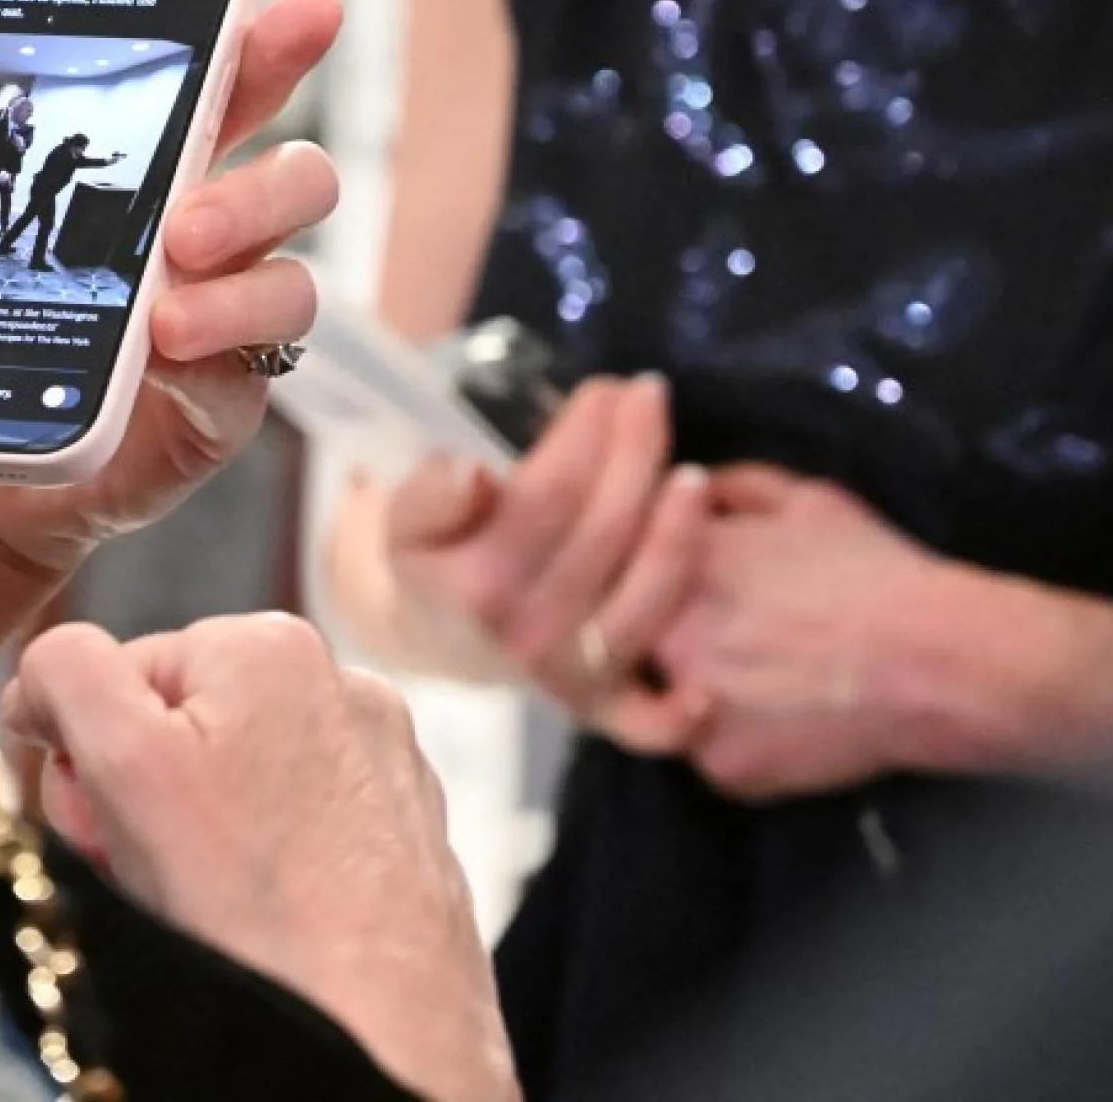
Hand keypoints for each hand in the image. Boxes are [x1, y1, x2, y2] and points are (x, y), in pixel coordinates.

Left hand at [0, 0, 343, 572]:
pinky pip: (260, 357)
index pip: (225, 93)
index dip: (266, 43)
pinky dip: (227, 338)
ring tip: (175, 258)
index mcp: (150, 180)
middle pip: (292, 168)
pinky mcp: (225, 398)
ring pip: (293, 266)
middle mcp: (207, 241)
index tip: (300, 4)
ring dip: (246, 248)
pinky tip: (168, 342)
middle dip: (277, 165)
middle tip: (191, 180)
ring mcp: (224, 318)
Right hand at [3, 617, 517, 1101]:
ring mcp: (387, 766)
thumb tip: (47, 667)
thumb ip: (68, 673)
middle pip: (177, 725)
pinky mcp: (408, 839)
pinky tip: (263, 926)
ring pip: (236, 783)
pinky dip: (264, 872)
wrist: (384, 1049)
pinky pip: (298, 834)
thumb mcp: (123, 763)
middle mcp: (345, 688)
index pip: (116, 672)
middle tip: (144, 873)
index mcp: (271, 644)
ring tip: (207, 908)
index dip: (83, 754)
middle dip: (137, 796)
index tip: (94, 824)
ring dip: (196, 839)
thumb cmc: (254, 914)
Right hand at [378, 376, 713, 753]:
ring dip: (678, 537)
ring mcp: (564, 677)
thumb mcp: (406, 517)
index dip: (586, 436)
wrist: (438, 631)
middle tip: (649, 396)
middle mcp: (523, 636)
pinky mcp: (597, 706)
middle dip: (636, 453)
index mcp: (475, 585)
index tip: (605, 388)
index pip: (550, 496)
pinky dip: (675, 716)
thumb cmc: (438, 554)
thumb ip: (429, 495)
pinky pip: (642, 724)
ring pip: (642, 602)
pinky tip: (706, 690)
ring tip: (696, 476)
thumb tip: (472, 475)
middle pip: (606, 534)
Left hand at [655, 467, 946, 801]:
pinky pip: (713, 753)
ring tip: (766, 680)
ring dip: (703, 692)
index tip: (703, 587)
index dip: (657, 578)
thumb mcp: (805, 500)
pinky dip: (743, 741)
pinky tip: (787, 724)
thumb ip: (735, 488)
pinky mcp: (721, 766)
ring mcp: (687, 706)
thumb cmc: (875, 571)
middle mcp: (665, 633)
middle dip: (678, 637)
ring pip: (669, 703)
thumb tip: (692, 490)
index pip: (629, 569)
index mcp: (678, 563)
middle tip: (737, 640)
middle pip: (638, 639)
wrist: (937, 660)